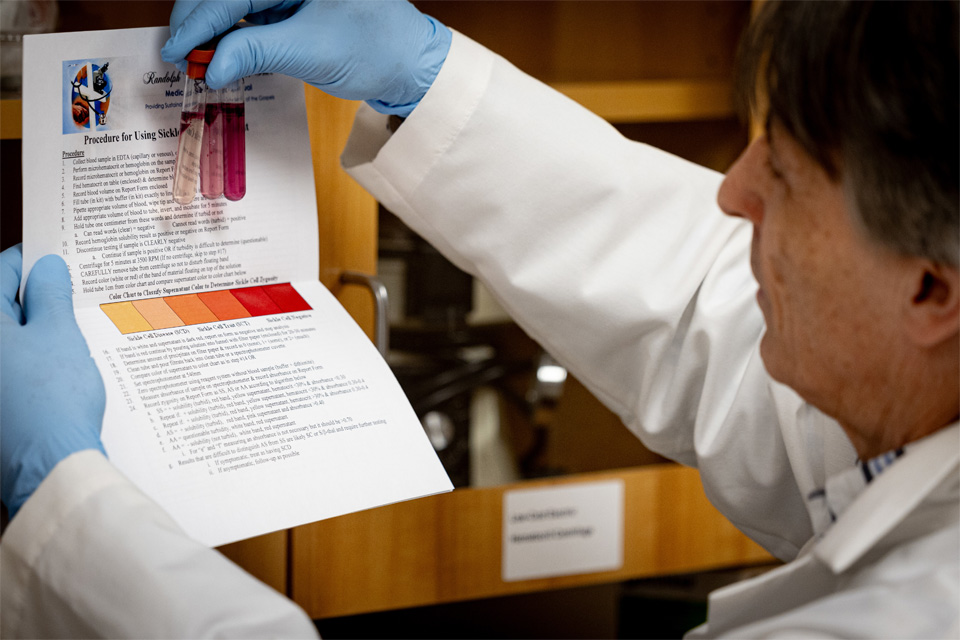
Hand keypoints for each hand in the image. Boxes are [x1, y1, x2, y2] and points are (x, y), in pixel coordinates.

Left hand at [1, 246, 105, 518]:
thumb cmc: (51, 399)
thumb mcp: (59, 335)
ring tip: (75, 332)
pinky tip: (64, 366)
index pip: (0, 273)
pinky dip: (35, 360)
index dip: (31, 262)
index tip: (55, 257)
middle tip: (73, 294)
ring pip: (10, 340)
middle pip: (3, 309)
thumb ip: (50, 296)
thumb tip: (47, 268)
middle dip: (37, 298)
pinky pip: (13, 369)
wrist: (49, 467)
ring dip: (38, 331)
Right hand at [161, 0, 451, 116]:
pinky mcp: (295, 6)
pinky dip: (234, 36)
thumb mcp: (310, 51)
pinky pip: (254, 15)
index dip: (199, 20)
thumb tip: (210, 66)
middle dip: (200, 21)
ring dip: (214, 31)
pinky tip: (219, 55)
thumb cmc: (376, 49)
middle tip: (177, 54)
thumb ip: (255, 52)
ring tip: (194, 59)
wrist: (411, 66)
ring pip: (237, 3)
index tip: (175, 48)